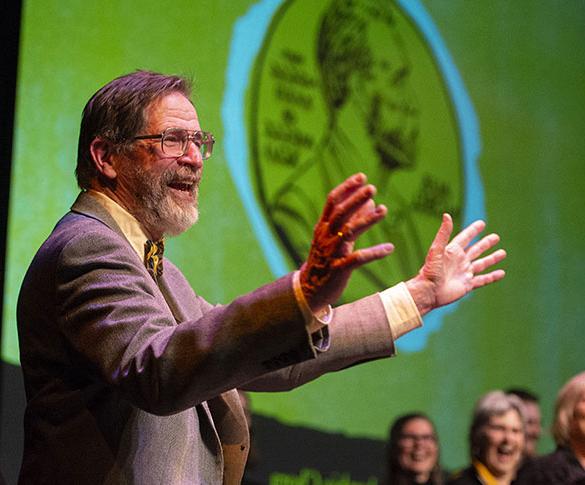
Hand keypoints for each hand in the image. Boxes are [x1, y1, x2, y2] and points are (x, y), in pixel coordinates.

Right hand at [300, 173, 393, 310]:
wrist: (309, 289)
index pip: (333, 201)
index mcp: (323, 226)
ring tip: (384, 210)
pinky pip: (357, 259)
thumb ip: (352, 218)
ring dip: (367, 220)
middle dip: (355, 199)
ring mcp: (331, 253)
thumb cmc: (325, 259)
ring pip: (348, 232)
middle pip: (340, 213)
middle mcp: (326, 237)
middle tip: (372, 188)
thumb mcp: (337, 237)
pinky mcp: (338, 270)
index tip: (362, 176)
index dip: (347, 188)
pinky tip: (389, 248)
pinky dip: (374, 253)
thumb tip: (371, 199)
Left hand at [406, 214, 505, 314]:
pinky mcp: (467, 285)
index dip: (473, 231)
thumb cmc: (430, 271)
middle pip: (475, 250)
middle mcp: (459, 261)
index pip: (465, 238)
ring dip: (491, 259)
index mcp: (452, 252)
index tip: (482, 223)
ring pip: (481, 264)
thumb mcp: (436, 250)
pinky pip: (483, 280)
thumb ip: (443, 233)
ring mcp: (463, 273)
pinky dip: (492, 277)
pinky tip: (501, 273)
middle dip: (485, 244)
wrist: (428, 292)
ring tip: (502, 253)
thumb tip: (446, 215)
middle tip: (496, 237)